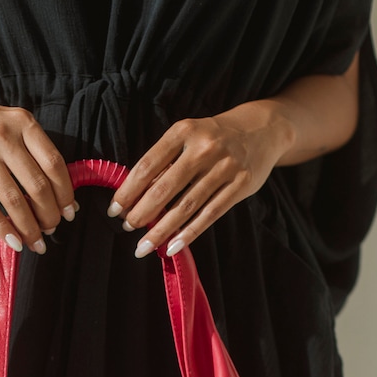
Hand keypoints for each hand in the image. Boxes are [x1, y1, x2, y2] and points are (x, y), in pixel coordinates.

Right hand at [0, 79, 77, 252]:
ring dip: (29, 227)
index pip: (53, 163)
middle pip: (37, 184)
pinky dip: (3, 228)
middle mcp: (2, 134)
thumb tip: (59, 193)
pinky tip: (13, 241)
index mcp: (22, 122)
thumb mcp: (8, 124)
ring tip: (36, 242)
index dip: (65, 192)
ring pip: (13, 198)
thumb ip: (32, 150)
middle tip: (52, 229)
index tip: (70, 212)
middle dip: (49, 214)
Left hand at [106, 102, 293, 256]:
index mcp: (183, 131)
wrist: (262, 129)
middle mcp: (204, 147)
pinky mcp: (240, 185)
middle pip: (164, 188)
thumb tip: (135, 196)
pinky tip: (171, 247)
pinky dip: (188, 234)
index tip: (114, 209)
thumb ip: (165, 161)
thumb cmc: (213, 137)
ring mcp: (224, 167)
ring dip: (161, 230)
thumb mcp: (188, 136)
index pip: (148, 165)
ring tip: (143, 246)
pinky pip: (209, 215)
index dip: (128, 190)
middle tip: (127, 227)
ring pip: (186, 206)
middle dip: (142, 212)